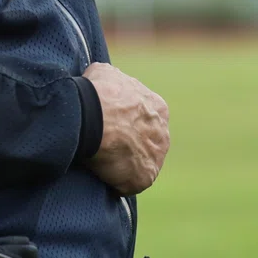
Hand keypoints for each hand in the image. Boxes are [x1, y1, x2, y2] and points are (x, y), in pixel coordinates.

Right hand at [82, 61, 169, 195]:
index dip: (127, 124)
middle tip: (106, 146)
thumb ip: (113, 81)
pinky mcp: (145, 177)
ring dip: (125, 165)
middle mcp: (163, 133)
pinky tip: (103, 175)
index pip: (145, 120)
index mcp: (159, 108)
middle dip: (129, 145)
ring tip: (102, 162)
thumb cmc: (98, 93)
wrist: (94, 116)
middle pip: (146, 143)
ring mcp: (157, 156)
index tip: (111, 127)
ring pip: (140, 164)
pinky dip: (117, 182)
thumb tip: (106, 81)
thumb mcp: (107, 74)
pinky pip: (131, 183)